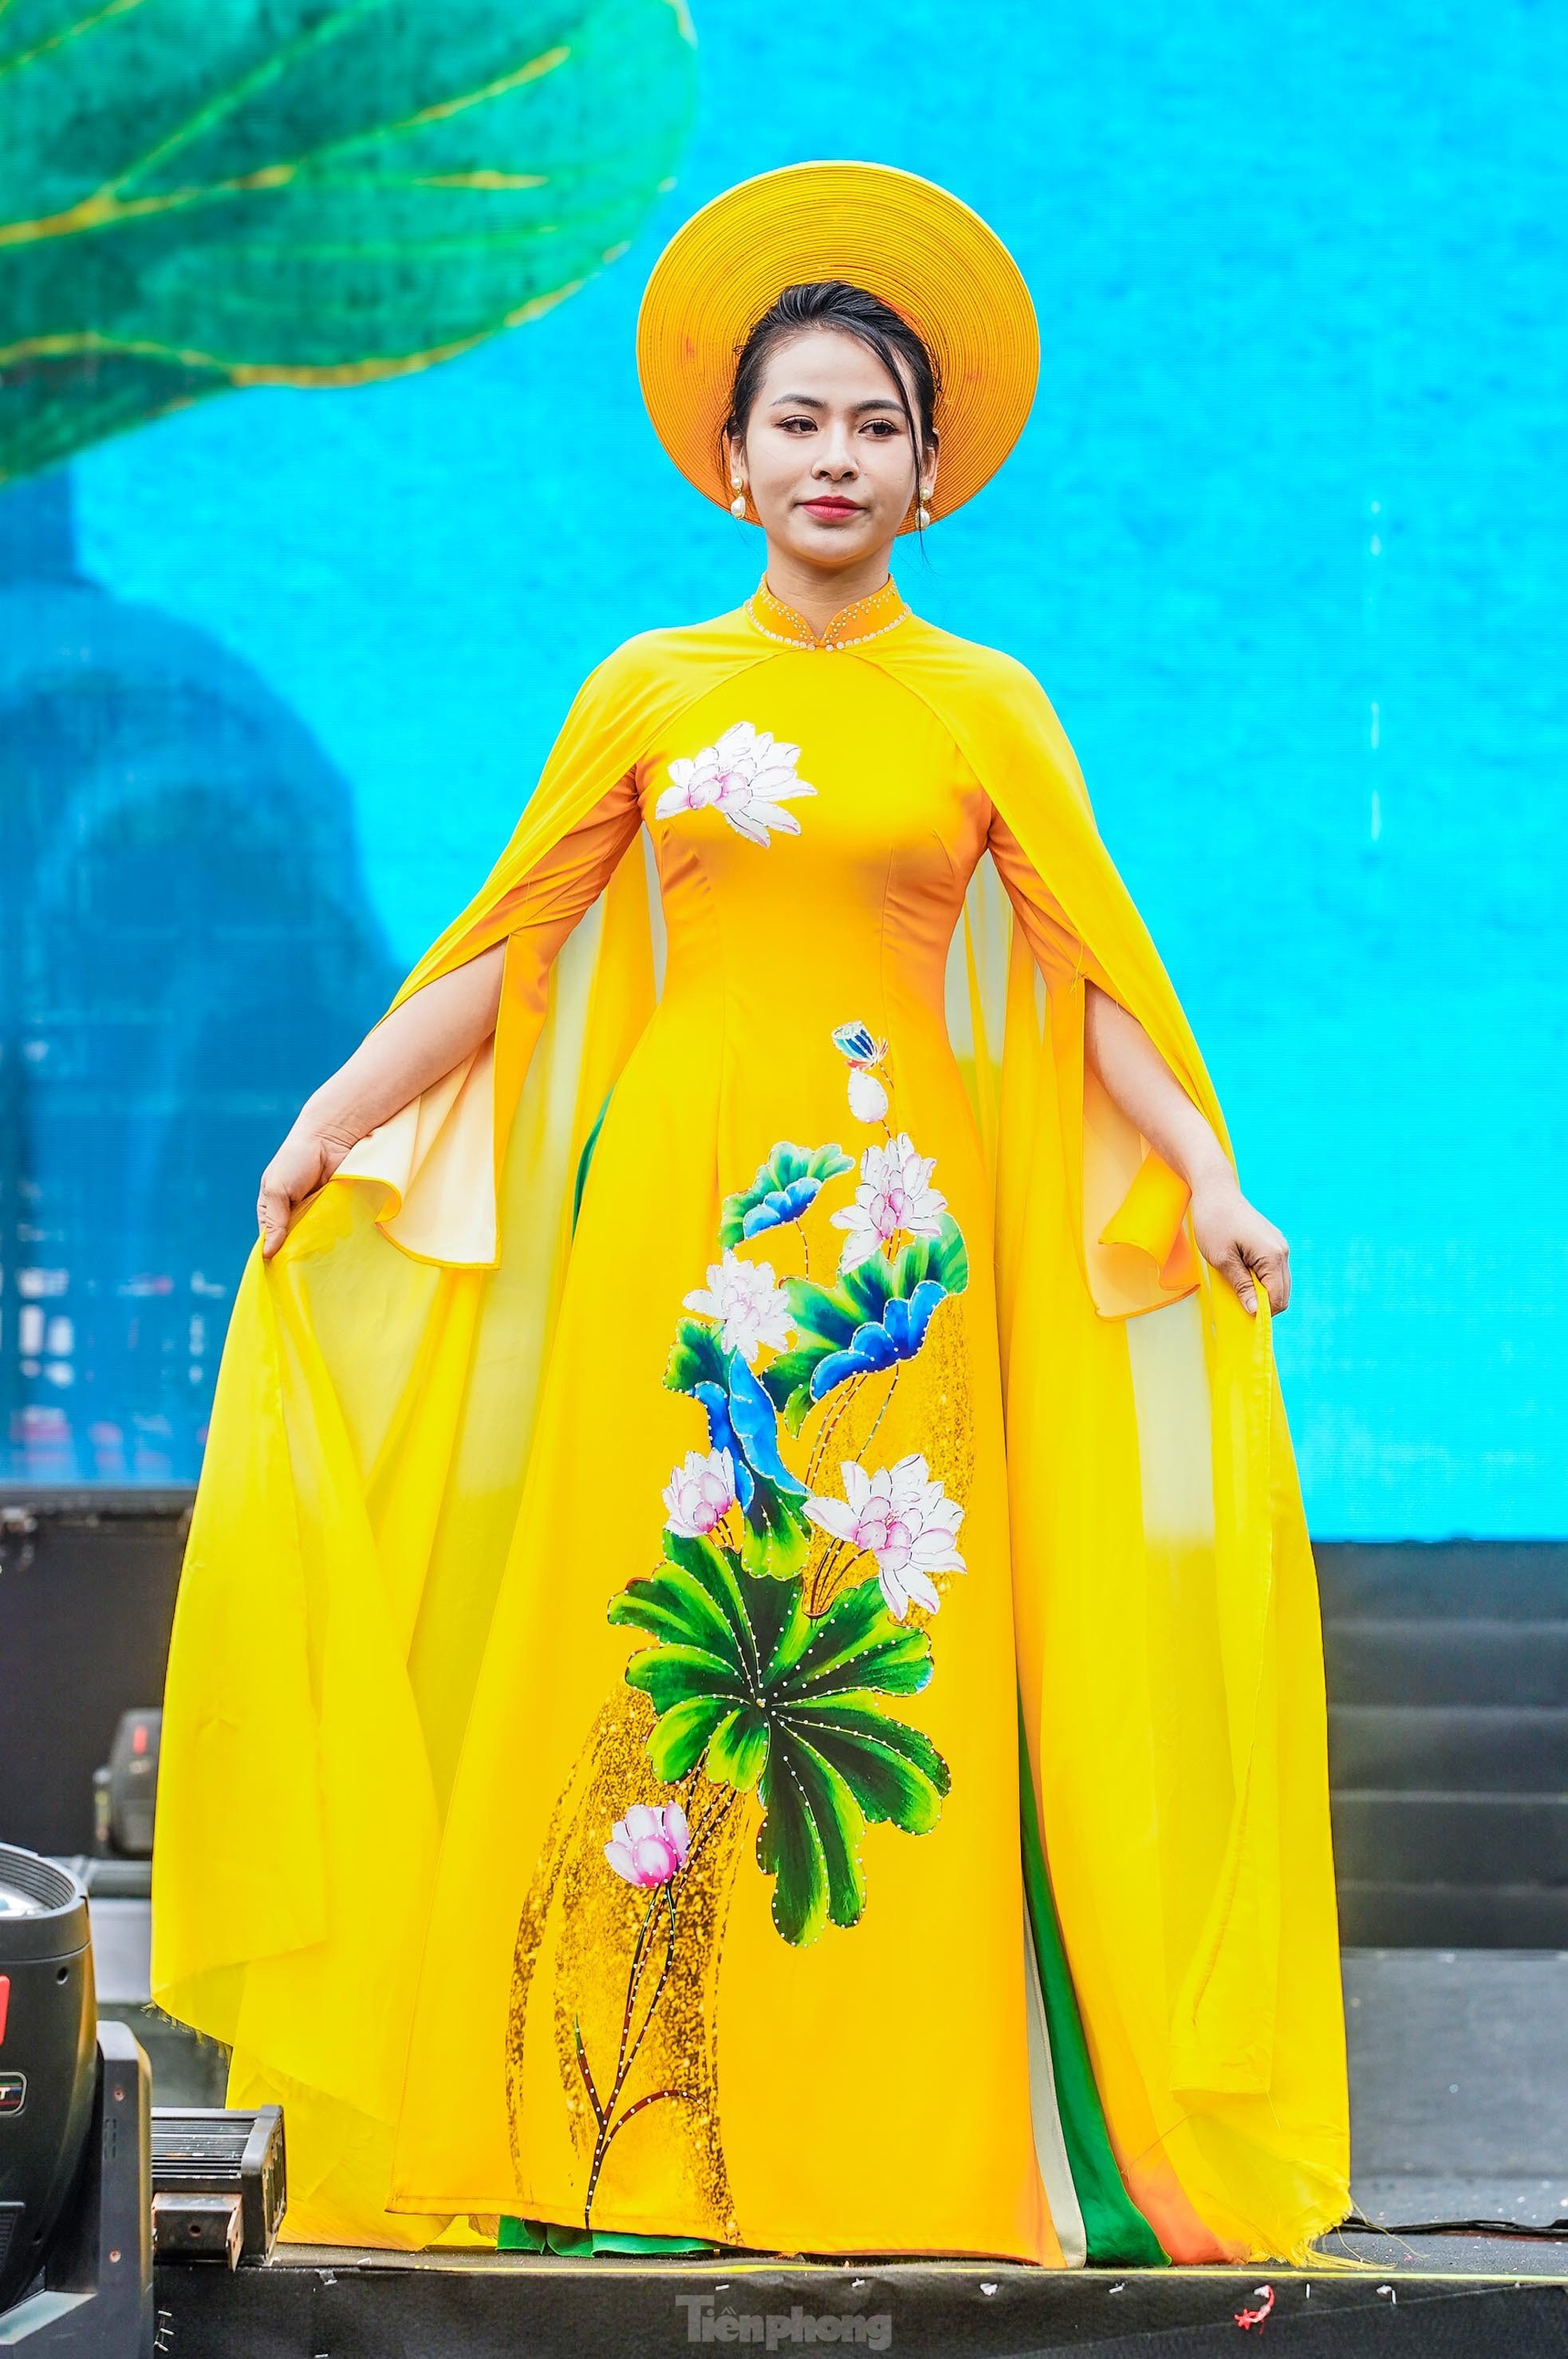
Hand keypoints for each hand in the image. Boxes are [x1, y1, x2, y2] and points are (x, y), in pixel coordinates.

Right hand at [256, 1128, 355, 1260]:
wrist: (330, 1139)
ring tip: (324, 1257)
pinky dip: (337, 1237)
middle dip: (300, 1254)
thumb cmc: (295, 1160)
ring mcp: (317, 1216)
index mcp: (273, 1212)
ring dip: (320, 1247)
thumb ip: (274, 1221)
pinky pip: (337, 1232)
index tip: (282, 1274)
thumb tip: (266, 1254)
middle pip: (295, 1246)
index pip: (271, 1242)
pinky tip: (340, 1246)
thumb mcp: (277, 1189)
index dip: (276, 1256)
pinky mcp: (338, 1213)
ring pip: (317, 1242)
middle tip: (306, 1267)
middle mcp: (294, 1217)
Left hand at [1188, 1176, 1290, 1316]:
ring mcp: (1279, 1246)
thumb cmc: (1214, 1223)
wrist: (1215, 1191)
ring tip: (1237, 1286)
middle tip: (1237, 1302)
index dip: (1263, 1312)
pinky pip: (1272, 1270)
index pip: (1278, 1298)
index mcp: (1273, 1256)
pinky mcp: (1272, 1243)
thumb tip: (1255, 1310)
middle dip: (1263, 1303)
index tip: (1243, 1316)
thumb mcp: (1222, 1259)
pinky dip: (1261, 1279)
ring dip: (1261, 1290)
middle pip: (1282, 1293)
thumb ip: (1241, 1286)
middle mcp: (1282, 1251)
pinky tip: (1242, 1275)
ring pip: (1279, 1282)